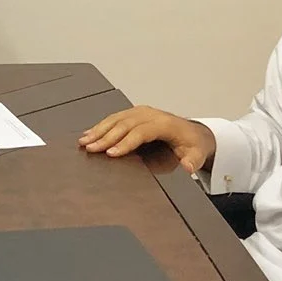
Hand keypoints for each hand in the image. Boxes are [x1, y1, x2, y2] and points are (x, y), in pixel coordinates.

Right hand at [77, 106, 215, 173]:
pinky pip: (115, 118)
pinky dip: (101, 125)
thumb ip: (192, 161)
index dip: (125, 142)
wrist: (195, 133)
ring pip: (116, 119)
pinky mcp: (135, 114)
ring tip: (84, 141)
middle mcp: (151, 115)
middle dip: (105, 137)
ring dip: (99, 130)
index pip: (141, 131)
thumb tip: (187, 167)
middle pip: (124, 124)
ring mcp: (142, 112)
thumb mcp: (197, 154)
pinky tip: (89, 132)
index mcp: (164, 124)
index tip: (111, 153)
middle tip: (90, 148)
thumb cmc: (193, 144)